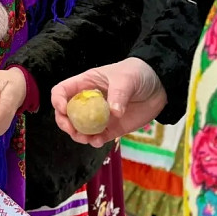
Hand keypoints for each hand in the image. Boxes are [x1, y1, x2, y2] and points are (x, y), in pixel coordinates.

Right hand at [51, 57, 166, 146]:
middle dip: (65, 123)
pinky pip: (97, 137)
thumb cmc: (137, 73)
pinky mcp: (111, 128)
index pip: (62, 91)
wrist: (158, 86)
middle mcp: (88, 101)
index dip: (57, 100)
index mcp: (85, 84)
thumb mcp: (126, 78)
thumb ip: (119, 94)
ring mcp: (98, 116)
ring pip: (79, 128)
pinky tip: (98, 142)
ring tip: (86, 138)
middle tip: (72, 130)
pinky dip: (94, 141)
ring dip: (78, 136)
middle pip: (66, 114)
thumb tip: (114, 112)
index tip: (64, 110)